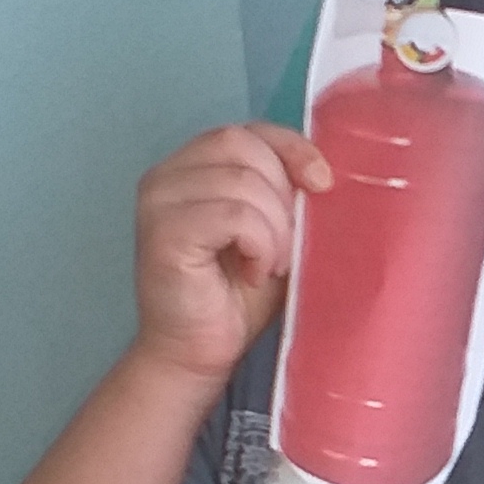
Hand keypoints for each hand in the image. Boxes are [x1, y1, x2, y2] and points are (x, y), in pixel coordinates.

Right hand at [130, 123, 327, 386]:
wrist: (198, 353)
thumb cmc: (237, 296)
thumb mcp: (273, 231)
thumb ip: (286, 195)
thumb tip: (324, 172)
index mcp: (191, 166)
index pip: (247, 131)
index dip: (291, 148)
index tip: (322, 183)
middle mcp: (166, 175)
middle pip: (242, 146)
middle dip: (281, 195)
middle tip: (285, 245)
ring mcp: (158, 201)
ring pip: (243, 182)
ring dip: (274, 229)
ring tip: (268, 265)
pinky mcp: (162, 233)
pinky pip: (234, 215)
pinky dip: (259, 244)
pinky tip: (254, 272)